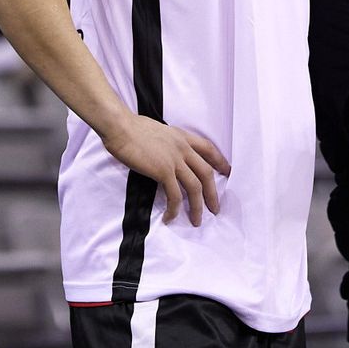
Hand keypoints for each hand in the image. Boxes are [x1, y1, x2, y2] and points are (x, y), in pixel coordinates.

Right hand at [100, 112, 230, 225]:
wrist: (121, 127)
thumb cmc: (132, 128)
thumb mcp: (159, 131)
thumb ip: (168, 143)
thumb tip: (166, 154)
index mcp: (182, 137)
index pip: (209, 149)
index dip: (220, 161)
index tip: (227, 172)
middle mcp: (183, 148)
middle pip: (206, 173)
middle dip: (213, 193)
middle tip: (215, 208)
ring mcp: (175, 160)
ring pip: (195, 187)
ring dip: (197, 206)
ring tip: (197, 220)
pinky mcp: (163, 171)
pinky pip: (175, 195)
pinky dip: (175, 209)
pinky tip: (170, 217)